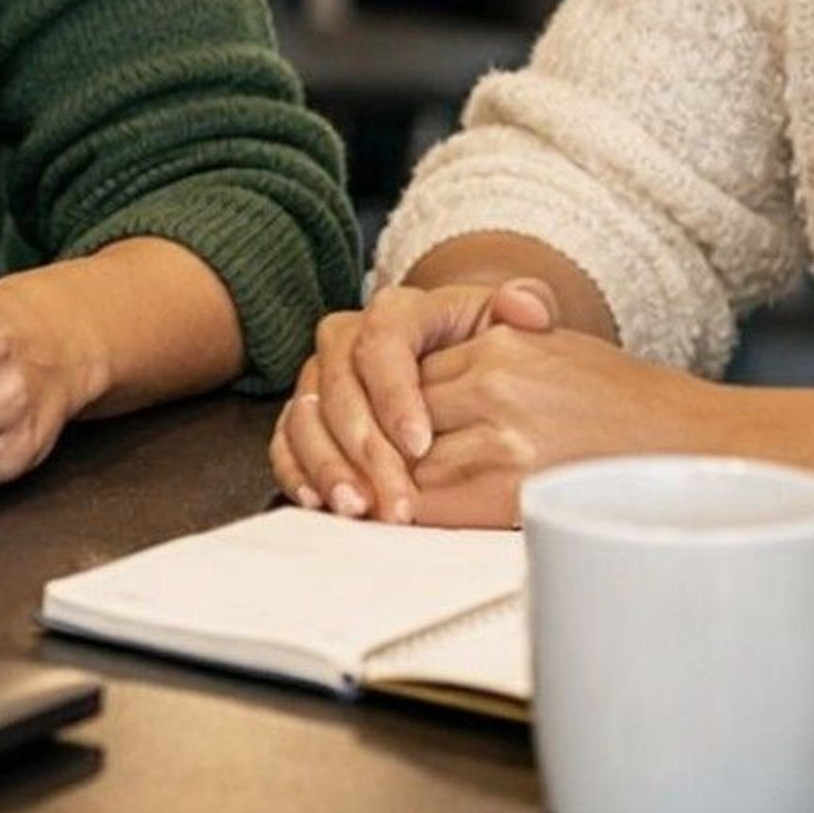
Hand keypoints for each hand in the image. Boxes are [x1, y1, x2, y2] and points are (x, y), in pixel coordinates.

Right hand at [269, 279, 560, 522]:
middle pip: (339, 388)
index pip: (382, 344)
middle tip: (395, 500)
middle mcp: (347, 339)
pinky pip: (285, 441)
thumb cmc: (491, 350)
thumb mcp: (514, 323)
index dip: (394, 395)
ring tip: (359, 508)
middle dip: (364, 449)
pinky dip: (298, 472)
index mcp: (396, 311)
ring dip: (328, 466)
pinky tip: (320, 502)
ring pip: (306, 417)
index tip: (420, 444)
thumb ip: (528, 304)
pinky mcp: (304, 415)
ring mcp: (320, 378)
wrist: (463, 370)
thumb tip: (526, 305)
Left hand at [396, 322, 748, 529]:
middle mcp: (492, 381)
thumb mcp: (556, 350)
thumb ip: (490, 353)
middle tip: (369, 472)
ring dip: (392, 484)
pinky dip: (412, 514)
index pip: (405, 371)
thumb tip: (427, 385)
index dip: (390, 408)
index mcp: (499, 340)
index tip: (383, 431)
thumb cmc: (629, 406)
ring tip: (384, 502)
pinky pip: (430, 504)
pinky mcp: (510, 489)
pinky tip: (414, 521)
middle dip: (381, 447)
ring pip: (404, 461)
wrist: (694, 446)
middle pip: (395, 416)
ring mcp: (499, 434)